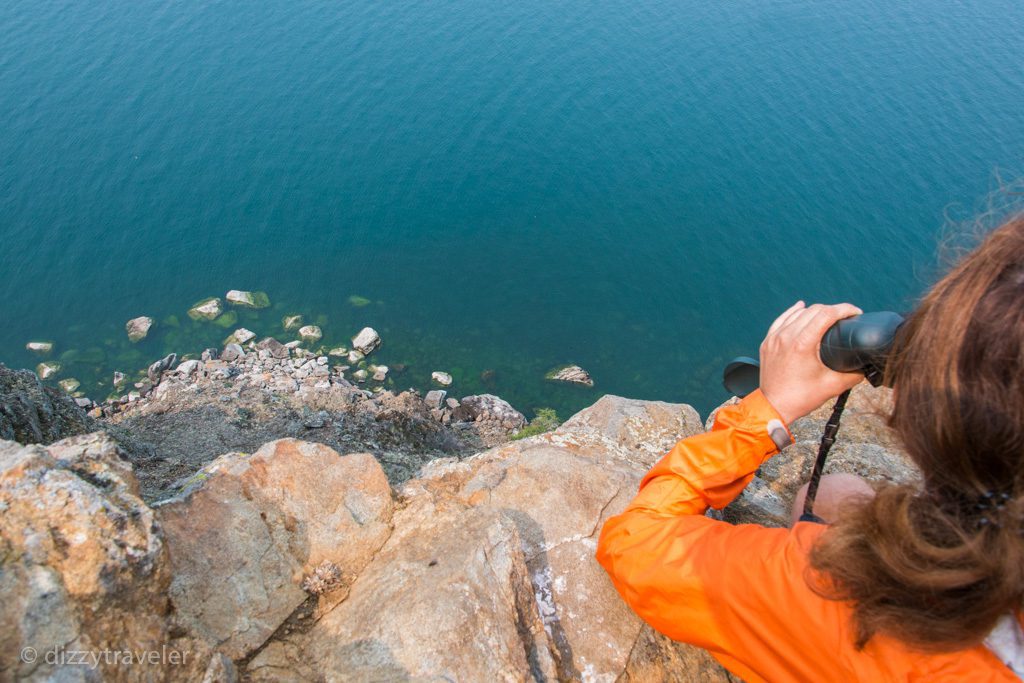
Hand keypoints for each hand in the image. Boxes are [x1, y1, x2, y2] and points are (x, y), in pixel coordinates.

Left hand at [759, 301, 864, 424]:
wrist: (773, 407)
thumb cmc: (800, 398)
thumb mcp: (833, 386)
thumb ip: (854, 375)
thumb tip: (866, 367)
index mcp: (802, 344)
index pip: (826, 314)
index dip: (845, 309)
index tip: (856, 313)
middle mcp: (786, 337)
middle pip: (813, 310)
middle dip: (833, 309)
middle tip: (846, 316)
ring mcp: (775, 338)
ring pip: (797, 313)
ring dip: (815, 311)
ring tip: (828, 315)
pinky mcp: (768, 342)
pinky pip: (781, 320)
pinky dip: (793, 312)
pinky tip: (800, 307)